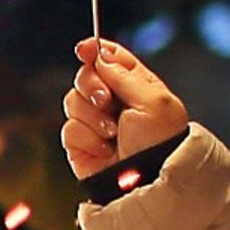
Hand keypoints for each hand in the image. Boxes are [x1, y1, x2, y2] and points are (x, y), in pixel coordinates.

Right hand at [61, 39, 187, 178]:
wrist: (148, 180)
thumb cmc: (160, 141)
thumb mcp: (154, 100)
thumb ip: (126, 74)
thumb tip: (100, 56)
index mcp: (136, 86)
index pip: (110, 58)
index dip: (96, 50)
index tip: (85, 49)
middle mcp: (113, 102)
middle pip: (85, 76)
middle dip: (92, 86)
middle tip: (107, 101)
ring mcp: (94, 123)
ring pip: (72, 102)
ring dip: (92, 117)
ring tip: (112, 134)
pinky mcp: (79, 144)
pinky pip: (69, 129)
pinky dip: (86, 138)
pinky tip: (104, 148)